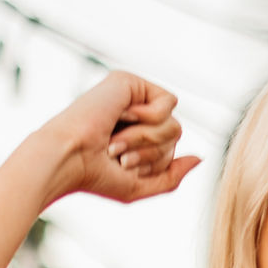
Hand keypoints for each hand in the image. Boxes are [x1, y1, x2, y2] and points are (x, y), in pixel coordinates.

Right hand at [23, 71, 196, 205]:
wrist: (67, 159)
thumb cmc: (94, 175)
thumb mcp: (138, 186)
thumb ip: (172, 176)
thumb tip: (199, 158)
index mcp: (133, 134)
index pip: (170, 149)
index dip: (154, 164)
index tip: (120, 166)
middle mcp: (133, 113)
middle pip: (176, 135)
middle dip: (152, 153)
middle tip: (116, 153)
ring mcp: (131, 96)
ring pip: (175, 123)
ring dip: (146, 140)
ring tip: (114, 140)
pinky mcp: (128, 82)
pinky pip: (168, 103)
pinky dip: (149, 119)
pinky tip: (123, 118)